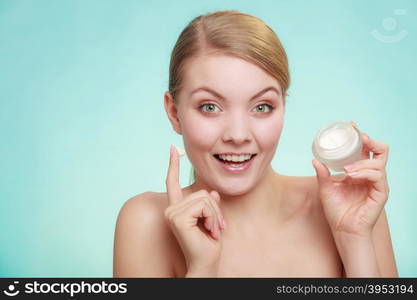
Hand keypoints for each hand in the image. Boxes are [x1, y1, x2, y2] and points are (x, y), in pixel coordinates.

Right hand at [164, 145, 225, 272]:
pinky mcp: (178, 218)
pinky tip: (210, 231)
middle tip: (216, 227)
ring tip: (213, 230)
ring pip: (204, 198)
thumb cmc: (208, 243)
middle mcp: (171, 209)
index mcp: (176, 208)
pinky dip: (213, 218)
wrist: (206, 262)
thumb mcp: (212, 217)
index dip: (173, 165)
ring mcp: (173, 213)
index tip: (172, 148)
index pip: (173, 182)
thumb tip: (211, 192)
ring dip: (215, 215)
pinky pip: (204, 205)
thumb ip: (209, 202)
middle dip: (215, 209)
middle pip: (201, 191)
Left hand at [312, 122, 389, 237]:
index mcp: (359, 171)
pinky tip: (352, 175)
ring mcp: (377, 183)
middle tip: (359, 137)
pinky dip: (364, 172)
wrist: (342, 229)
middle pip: (380, 150)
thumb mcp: (325, 188)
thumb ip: (322, 174)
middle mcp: (370, 174)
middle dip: (370, 140)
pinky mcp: (381, 192)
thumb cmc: (336, 209)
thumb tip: (315, 159)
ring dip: (362, 162)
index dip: (360, 136)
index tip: (351, 126)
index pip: (365, 149)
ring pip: (379, 162)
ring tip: (347, 169)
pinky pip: (377, 176)